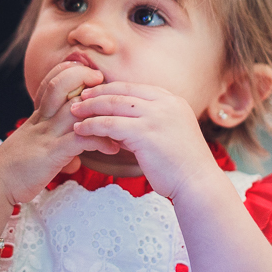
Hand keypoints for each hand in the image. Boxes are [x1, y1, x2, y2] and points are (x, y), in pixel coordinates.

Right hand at [0, 62, 117, 206]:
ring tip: (118, 115)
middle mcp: (40, 120)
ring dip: (98, 107)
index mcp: (37, 116)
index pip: (50, 81)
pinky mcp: (51, 154)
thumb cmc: (15, 170)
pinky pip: (80, 139)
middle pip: (59, 85)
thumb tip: (75, 159)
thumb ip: (56, 148)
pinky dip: (99, 141)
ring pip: (72, 108)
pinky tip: (112, 148)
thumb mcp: (35, 150)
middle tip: (101, 80)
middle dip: (82, 76)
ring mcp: (45, 135)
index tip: (87, 72)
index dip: (68, 70)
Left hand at [69, 82, 218, 199]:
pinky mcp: (145, 133)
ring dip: (90, 107)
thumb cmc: (182, 165)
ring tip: (73, 112)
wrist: (197, 184)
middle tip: (78, 98)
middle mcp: (165, 103)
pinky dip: (92, 125)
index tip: (94, 93)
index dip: (111, 88)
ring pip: (113, 104)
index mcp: (172, 100)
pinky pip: (110, 124)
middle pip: (122, 91)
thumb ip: (144, 125)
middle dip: (97, 93)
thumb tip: (117, 127)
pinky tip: (80, 130)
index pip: (135, 87)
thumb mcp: (166, 135)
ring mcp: (156, 116)